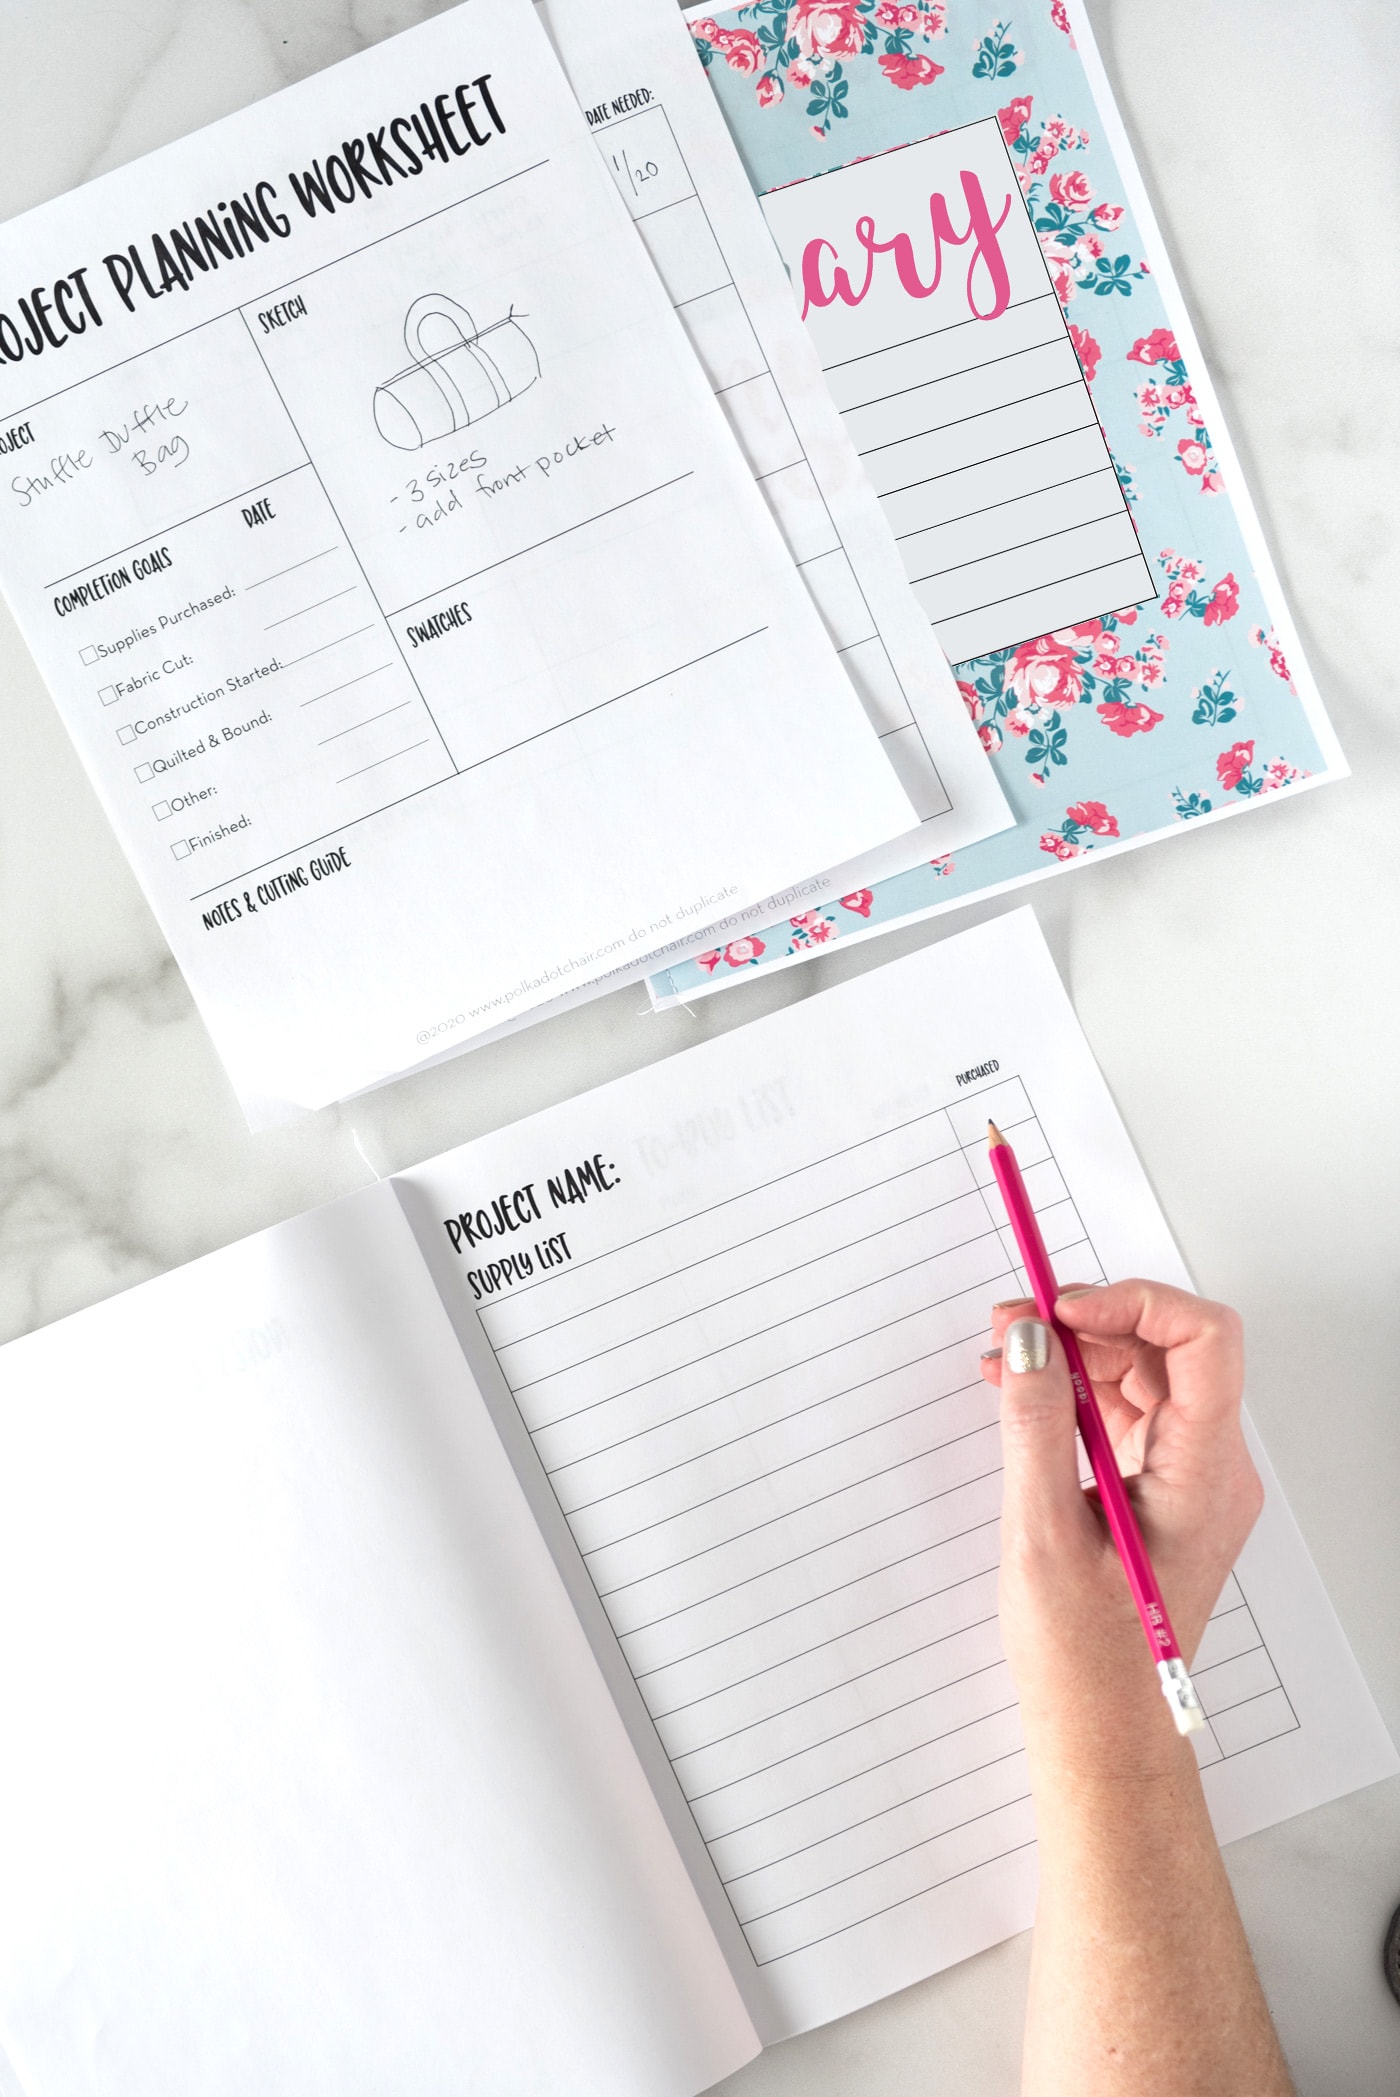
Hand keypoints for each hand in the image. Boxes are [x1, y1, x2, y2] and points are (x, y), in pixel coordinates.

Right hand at [980, 1279, 1263, 1766]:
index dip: (1134, 1303)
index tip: (1060, 1309)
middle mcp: (1211, 1468)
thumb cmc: (1083, 1659)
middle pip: (1168, 1350)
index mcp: (1204, 1476)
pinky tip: (1020, 1394)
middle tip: (1010, 1322)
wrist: (1102, 1735)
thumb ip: (1036, 1424)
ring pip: (1144, 1375)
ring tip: (1001, 1354)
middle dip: (1088, 1321)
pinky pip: (1126, 1413)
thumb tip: (1029, 1338)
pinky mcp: (1158, 1490)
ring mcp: (1188, 1479)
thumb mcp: (1042, 1533)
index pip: (1204, 1342)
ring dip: (1074, 1352)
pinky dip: (1074, 1392)